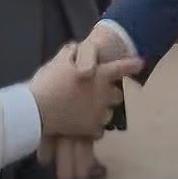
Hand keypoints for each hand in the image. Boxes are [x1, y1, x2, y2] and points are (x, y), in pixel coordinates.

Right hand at [35, 27, 138, 178]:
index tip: (140, 63)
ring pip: (109, 112)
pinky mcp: (91, 129)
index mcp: (99, 75)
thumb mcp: (59, 61)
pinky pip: (98, 128)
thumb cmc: (49, 82)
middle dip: (109, 92)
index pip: (121, 68)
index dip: (132, 64)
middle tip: (96, 91)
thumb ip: (71, 53)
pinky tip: (82, 122)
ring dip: (102, 109)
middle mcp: (104, 95)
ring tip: (87, 109)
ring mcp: (99, 113)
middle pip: (117, 94)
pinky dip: (93, 125)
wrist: (37, 109)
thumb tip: (75, 49)